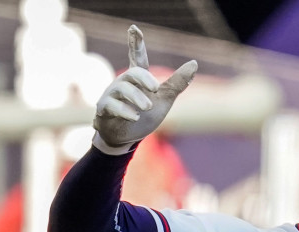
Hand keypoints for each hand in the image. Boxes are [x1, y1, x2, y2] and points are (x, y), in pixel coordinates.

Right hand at [93, 25, 197, 150]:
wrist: (127, 137)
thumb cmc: (145, 115)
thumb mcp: (164, 99)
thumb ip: (177, 83)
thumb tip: (194, 62)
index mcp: (137, 78)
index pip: (137, 57)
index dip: (136, 43)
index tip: (134, 28)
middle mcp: (123, 83)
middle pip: (133, 73)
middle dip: (144, 78)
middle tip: (156, 88)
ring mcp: (112, 94)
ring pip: (123, 89)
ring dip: (137, 97)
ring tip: (147, 107)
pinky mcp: (104, 109)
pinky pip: (112, 105)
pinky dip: (124, 111)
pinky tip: (134, 117)